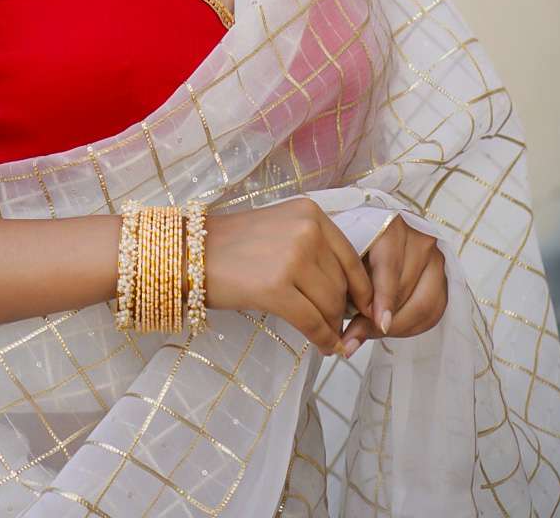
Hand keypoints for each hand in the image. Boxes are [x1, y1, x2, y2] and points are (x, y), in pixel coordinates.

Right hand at [204, 198, 375, 358]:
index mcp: (310, 213)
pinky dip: (323, 339)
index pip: (351, 257)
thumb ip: (314, 248)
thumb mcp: (280, 229)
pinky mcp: (276, 288)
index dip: (363, 289)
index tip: (367, 309)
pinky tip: (323, 347)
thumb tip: (346, 290)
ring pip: (330, 305)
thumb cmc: (233, 244)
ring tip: (327, 337)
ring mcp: (292, 258)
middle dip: (342, 312)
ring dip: (332, 327)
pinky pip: (313, 322)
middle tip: (337, 328)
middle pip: (342, 284)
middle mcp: (307, 230)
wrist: (192, 252)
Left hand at [340, 215, 446, 355]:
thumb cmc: (359, 243)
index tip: (378, 324)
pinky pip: (435, 311)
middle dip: (382, 320)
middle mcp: (419, 239)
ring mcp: (436, 258)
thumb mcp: (348, 256)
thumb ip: (348, 286)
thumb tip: (345, 338)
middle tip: (356, 337)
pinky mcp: (445, 277)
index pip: (390, 267)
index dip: (384, 299)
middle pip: (407, 290)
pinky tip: (393, 330)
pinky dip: (414, 326)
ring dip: (398, 326)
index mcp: (391, 226)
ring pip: (424, 304)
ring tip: (372, 334)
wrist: (378, 232)